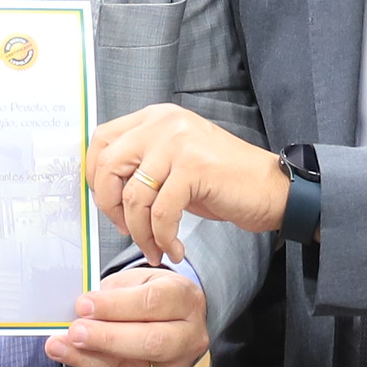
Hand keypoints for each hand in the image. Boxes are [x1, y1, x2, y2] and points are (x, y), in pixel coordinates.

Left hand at [45, 262, 210, 366]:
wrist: (171, 319)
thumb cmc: (150, 294)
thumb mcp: (134, 282)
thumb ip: (111, 295)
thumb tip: (79, 310)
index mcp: (185, 299)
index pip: (153, 303)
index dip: (116, 306)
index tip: (84, 304)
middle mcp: (189, 336)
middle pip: (152, 342)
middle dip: (108, 338)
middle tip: (75, 331)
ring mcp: (177, 365)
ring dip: (92, 359)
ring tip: (61, 347)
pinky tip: (70, 357)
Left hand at [84, 105, 288, 266]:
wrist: (271, 189)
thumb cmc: (222, 182)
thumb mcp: (173, 163)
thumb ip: (141, 165)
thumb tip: (102, 189)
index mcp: (154, 118)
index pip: (101, 140)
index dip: (95, 177)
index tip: (108, 205)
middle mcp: (163, 123)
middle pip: (108, 166)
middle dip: (110, 207)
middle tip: (125, 230)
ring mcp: (179, 142)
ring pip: (134, 196)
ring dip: (140, 233)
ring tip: (154, 248)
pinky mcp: (194, 167)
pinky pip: (161, 213)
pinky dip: (163, 238)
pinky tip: (173, 248)